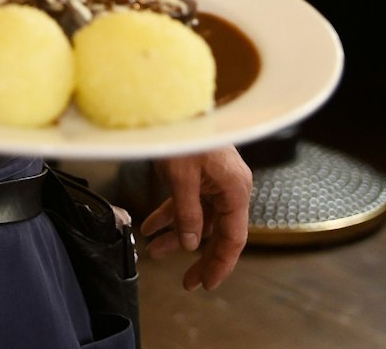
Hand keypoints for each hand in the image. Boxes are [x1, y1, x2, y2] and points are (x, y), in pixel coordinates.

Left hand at [141, 146, 251, 290]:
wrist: (177, 101)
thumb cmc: (185, 132)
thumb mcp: (182, 176)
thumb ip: (188, 213)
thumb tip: (189, 244)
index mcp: (235, 190)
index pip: (233, 238)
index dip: (220, 264)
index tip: (206, 284)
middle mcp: (229, 188)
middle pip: (217, 232)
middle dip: (199, 257)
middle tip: (187, 282)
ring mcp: (215, 182)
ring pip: (199, 219)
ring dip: (178, 236)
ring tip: (154, 251)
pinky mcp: (200, 175)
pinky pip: (188, 203)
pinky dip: (170, 215)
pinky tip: (150, 227)